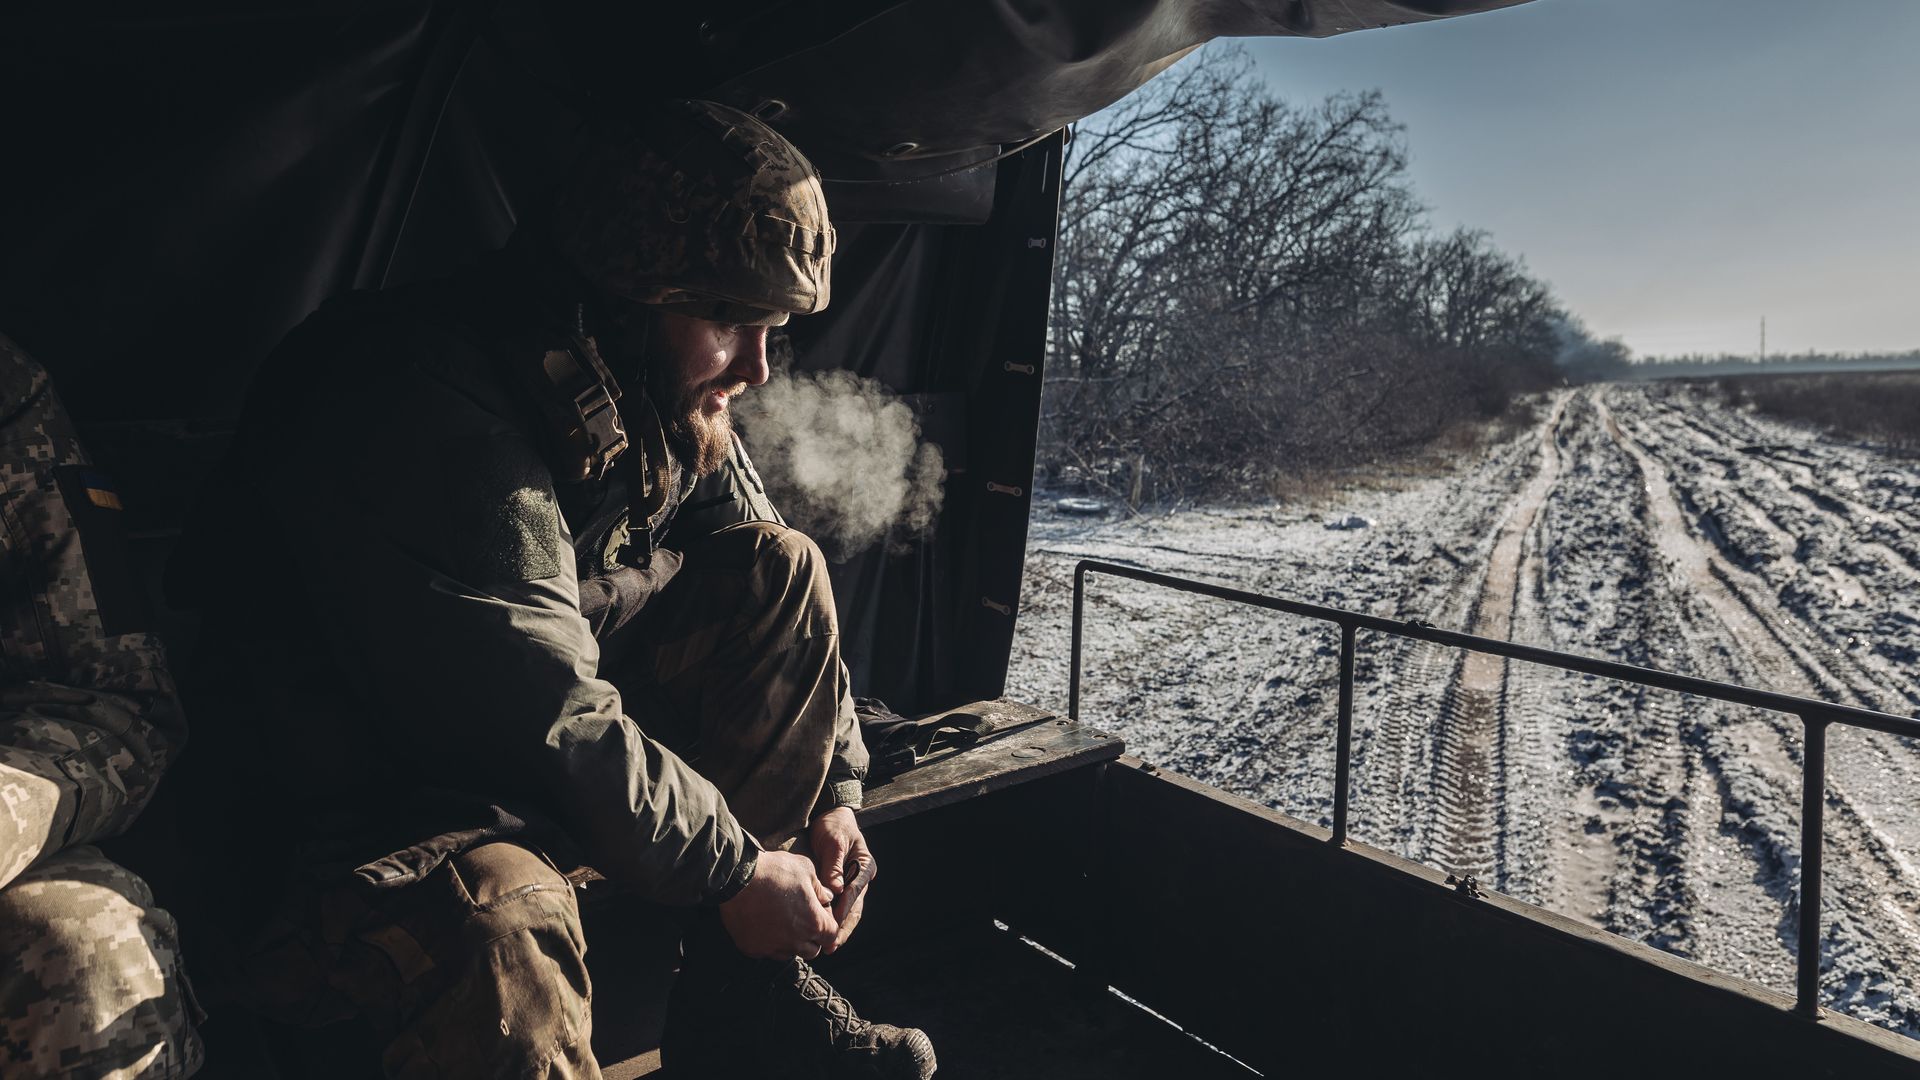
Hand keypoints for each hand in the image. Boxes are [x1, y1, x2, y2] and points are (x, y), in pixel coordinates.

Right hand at [718, 849, 837, 959]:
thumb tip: (826, 898)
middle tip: (800, 919)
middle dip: (811, 937)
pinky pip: (767, 952)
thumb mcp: (805, 869)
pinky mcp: (753, 949)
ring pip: (789, 953)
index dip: (826, 925)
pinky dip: (769, 943)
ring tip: (781, 921)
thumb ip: (820, 888)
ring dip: (790, 942)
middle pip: (812, 950)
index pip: (831, 936)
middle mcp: (795, 941)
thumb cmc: (774, 871)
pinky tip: (763, 924)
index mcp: (813, 923)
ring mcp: (773, 948)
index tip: (818, 915)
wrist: (736, 878)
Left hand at [808, 807, 875, 954]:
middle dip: (845, 927)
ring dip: (841, 928)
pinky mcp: (842, 885)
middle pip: (855, 907)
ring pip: (850, 910)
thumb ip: (834, 865)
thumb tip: (835, 889)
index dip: (844, 908)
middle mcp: (861, 877)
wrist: (829, 816)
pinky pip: (840, 906)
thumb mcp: (833, 841)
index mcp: (864, 865)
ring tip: (831, 945)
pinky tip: (826, 932)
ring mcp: (852, 883)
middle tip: (833, 943)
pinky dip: (835, 920)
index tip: (834, 923)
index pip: (855, 890)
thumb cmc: (833, 825)